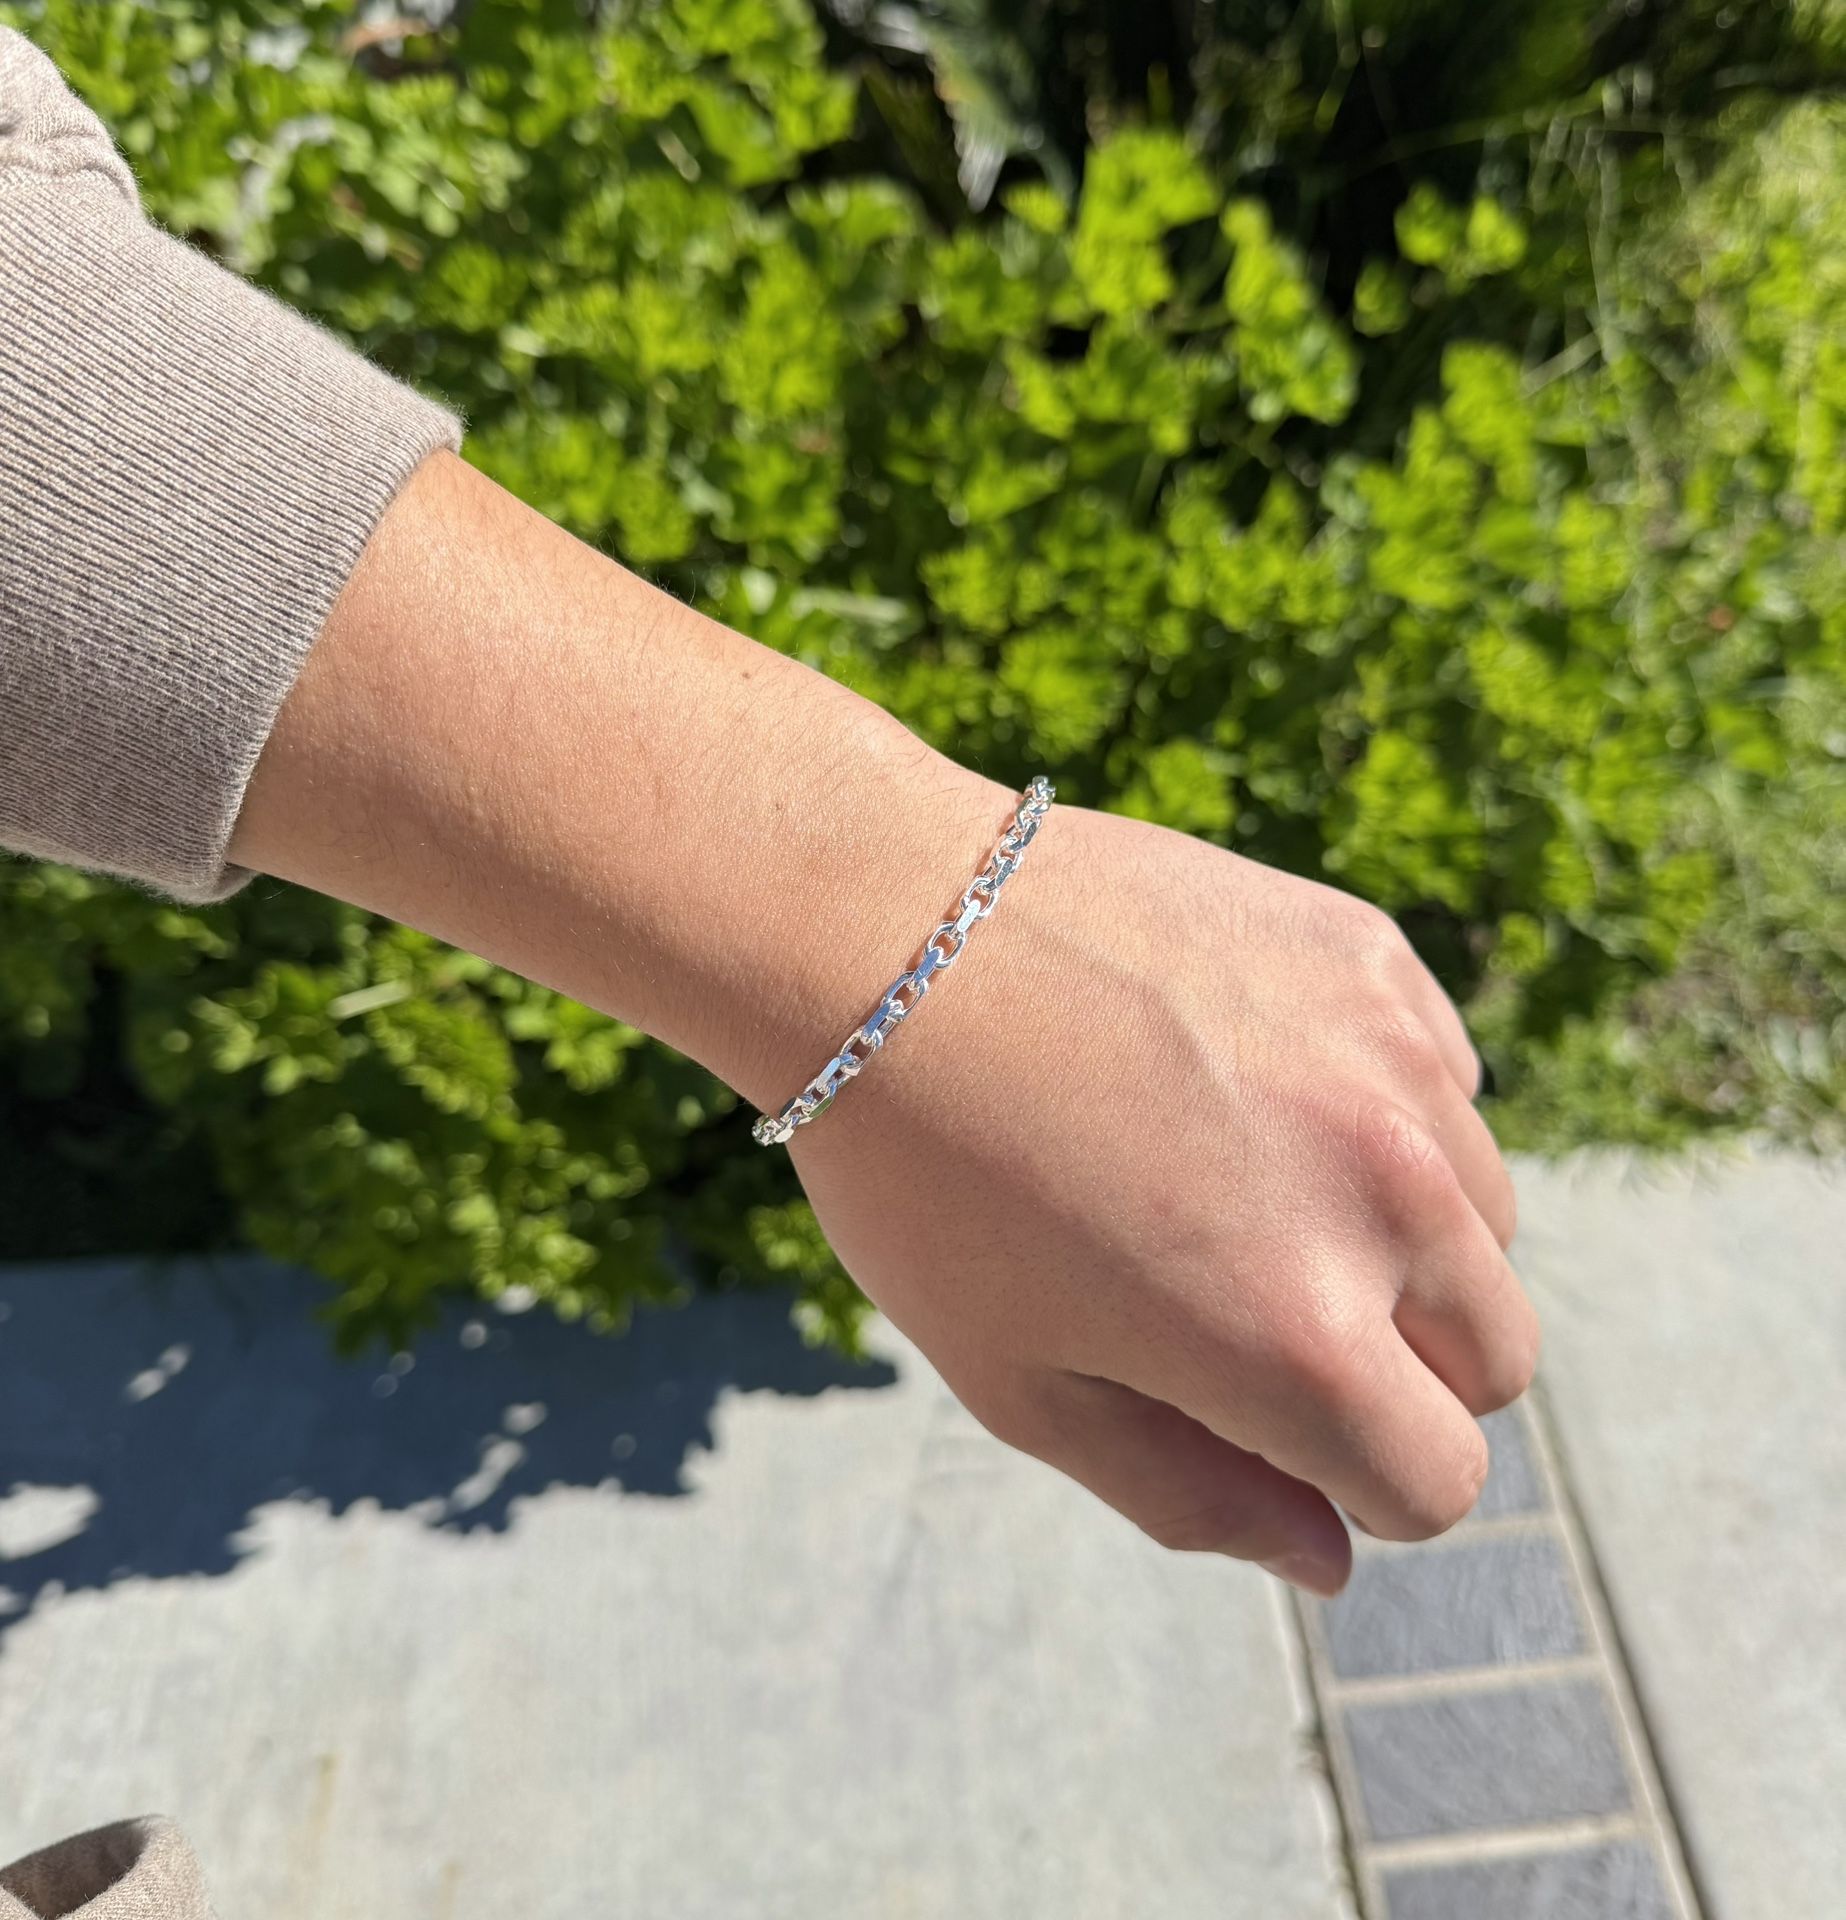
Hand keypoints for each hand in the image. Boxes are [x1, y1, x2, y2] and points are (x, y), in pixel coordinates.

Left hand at [233, 451, 1532, 1597]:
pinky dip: (1379, 1109)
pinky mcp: (1370, 957)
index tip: (1270, 1424)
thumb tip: (1330, 1556)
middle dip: (1396, 1368)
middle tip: (1247, 1303)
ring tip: (1232, 1181)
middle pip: (1492, 1357)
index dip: (1356, 1478)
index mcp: (1294, 1335)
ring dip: (1399, 1234)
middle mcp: (1383, 1195)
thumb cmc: (925, 1176)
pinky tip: (1241, 1078)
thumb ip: (1192, 1495)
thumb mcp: (1022, 1380)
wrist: (883, 928)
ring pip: (1483, 1217)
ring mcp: (1389, 1061)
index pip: (1438, 1479)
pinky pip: (1441, 1082)